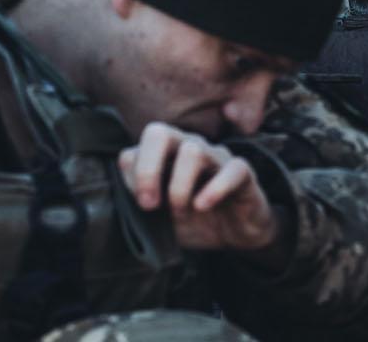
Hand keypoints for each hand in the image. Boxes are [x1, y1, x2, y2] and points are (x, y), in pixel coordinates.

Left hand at [119, 122, 278, 253]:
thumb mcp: (161, 218)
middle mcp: (188, 148)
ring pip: (193, 151)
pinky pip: (231, 169)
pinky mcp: (242, 172)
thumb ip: (142, 201)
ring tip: (181, 212)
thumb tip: (125, 189)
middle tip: (149, 204)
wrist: (234, 235)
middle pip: (159, 133)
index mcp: (164, 157)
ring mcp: (216, 157)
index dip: (132, 178)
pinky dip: (215, 188)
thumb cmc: (195, 220)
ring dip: (179, 187)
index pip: (135, 150)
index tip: (139, 206)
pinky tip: (203, 206)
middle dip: (147, 169)